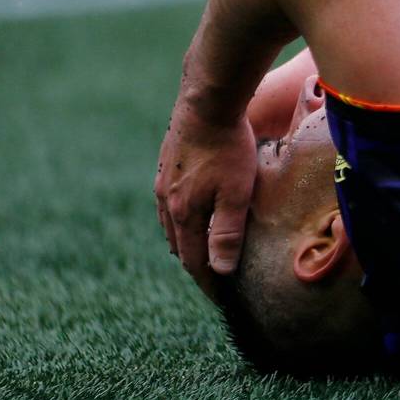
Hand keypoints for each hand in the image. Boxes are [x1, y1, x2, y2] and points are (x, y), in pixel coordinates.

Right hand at [154, 102, 255, 296]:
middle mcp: (166, 201)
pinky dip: (181, 218)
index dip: (208, 283)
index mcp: (183, 213)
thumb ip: (228, 233)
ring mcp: (163, 181)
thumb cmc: (228, 147)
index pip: (194, 261)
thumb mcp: (236, 193)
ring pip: (171, 223)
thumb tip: (221, 271)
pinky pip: (169, 202)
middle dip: (196, 264)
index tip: (221, 298)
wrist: (207, 101)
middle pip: (179, 245)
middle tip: (214, 279)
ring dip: (186, 241)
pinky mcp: (167, 164)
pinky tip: (192, 213)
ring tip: (202, 252)